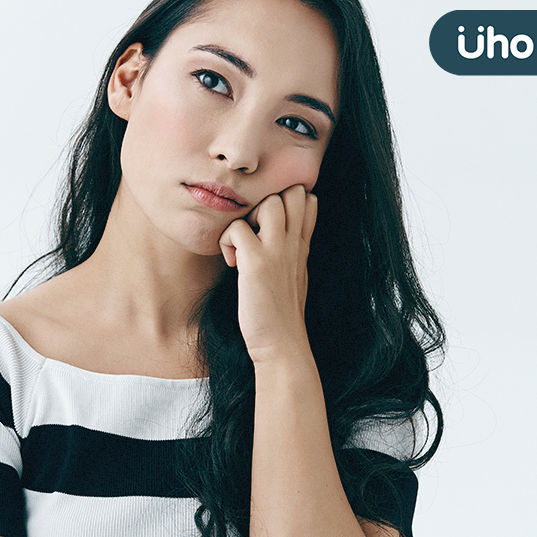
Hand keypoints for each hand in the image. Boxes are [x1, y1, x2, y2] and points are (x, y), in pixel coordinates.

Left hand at [216, 184, 316, 363]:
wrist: (282, 343)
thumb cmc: (281, 313)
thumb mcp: (295, 275)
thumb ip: (292, 251)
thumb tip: (285, 237)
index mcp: (302, 246)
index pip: (308, 199)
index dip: (287, 202)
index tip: (268, 226)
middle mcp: (293, 243)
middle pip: (292, 192)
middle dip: (268, 201)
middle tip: (253, 231)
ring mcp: (277, 251)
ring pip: (269, 202)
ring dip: (248, 216)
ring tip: (242, 244)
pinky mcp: (256, 263)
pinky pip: (237, 228)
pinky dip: (227, 241)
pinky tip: (232, 263)